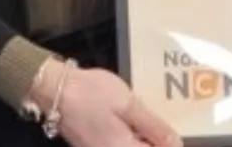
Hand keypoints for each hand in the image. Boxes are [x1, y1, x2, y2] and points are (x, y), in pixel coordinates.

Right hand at [28, 61, 179, 146]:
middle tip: (156, 123)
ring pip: (131, 146)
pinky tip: (127, 121)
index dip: (168, 142)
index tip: (170, 132)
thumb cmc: (91, 94)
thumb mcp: (128, 104)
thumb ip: (153, 127)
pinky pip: (119, 145)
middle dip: (154, 139)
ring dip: (141, 137)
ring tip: (142, 120)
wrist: (54, 90)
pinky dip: (128, 136)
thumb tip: (177, 144)